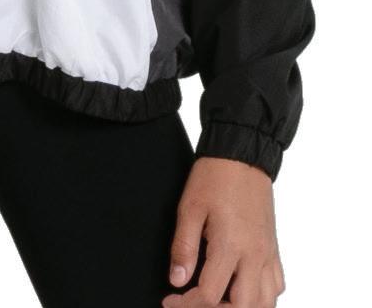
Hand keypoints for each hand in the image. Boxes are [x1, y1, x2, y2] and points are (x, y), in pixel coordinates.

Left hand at [162, 156, 284, 305]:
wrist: (243, 154)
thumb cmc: (216, 176)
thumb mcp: (190, 207)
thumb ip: (183, 247)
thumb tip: (177, 279)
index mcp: (231, 245)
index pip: (210, 295)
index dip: (186, 304)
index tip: (170, 299)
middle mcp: (254, 255)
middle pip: (243, 307)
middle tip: (195, 302)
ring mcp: (267, 253)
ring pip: (266, 303)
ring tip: (219, 301)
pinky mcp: (273, 248)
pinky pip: (276, 286)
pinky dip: (262, 297)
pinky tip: (243, 289)